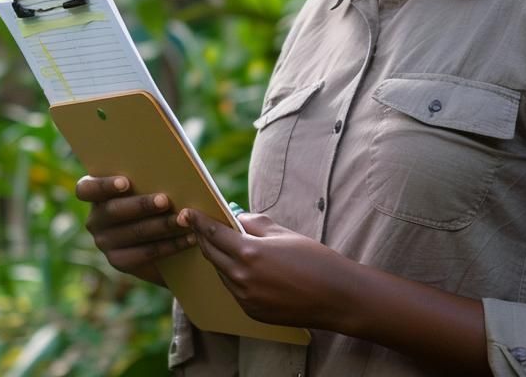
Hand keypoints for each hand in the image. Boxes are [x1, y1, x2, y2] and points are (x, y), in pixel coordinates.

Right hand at [76, 175, 196, 285]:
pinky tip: (188, 238)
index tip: (126, 183)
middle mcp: (94, 219)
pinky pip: (145, 253)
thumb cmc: (152, 197)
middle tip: (165, 200)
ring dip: (162, 225)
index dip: (104, 186)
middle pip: (113, 211)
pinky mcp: (119, 262)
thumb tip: (170, 166)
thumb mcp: (146, 185)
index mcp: (92, 194)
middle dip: (142, 205)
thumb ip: (148, 176)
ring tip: (184, 220)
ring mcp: (104, 242)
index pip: (86, 189)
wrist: (158, 237)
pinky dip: (170, 245)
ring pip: (133, 232)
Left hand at [180, 208, 346, 328]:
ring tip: (222, 245)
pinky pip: (234, 290)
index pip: (213, 234)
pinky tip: (242, 268)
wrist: (338, 297)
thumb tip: (238, 218)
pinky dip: (233, 277)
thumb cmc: (315, 260)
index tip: (187, 213)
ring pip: (222, 273)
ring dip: (220, 259)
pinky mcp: (252, 312)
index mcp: (249, 253)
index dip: (198, 221)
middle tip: (199, 226)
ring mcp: (245, 298)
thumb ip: (256, 224)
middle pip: (211, 254)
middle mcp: (242, 278)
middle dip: (204, 238)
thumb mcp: (284, 234)